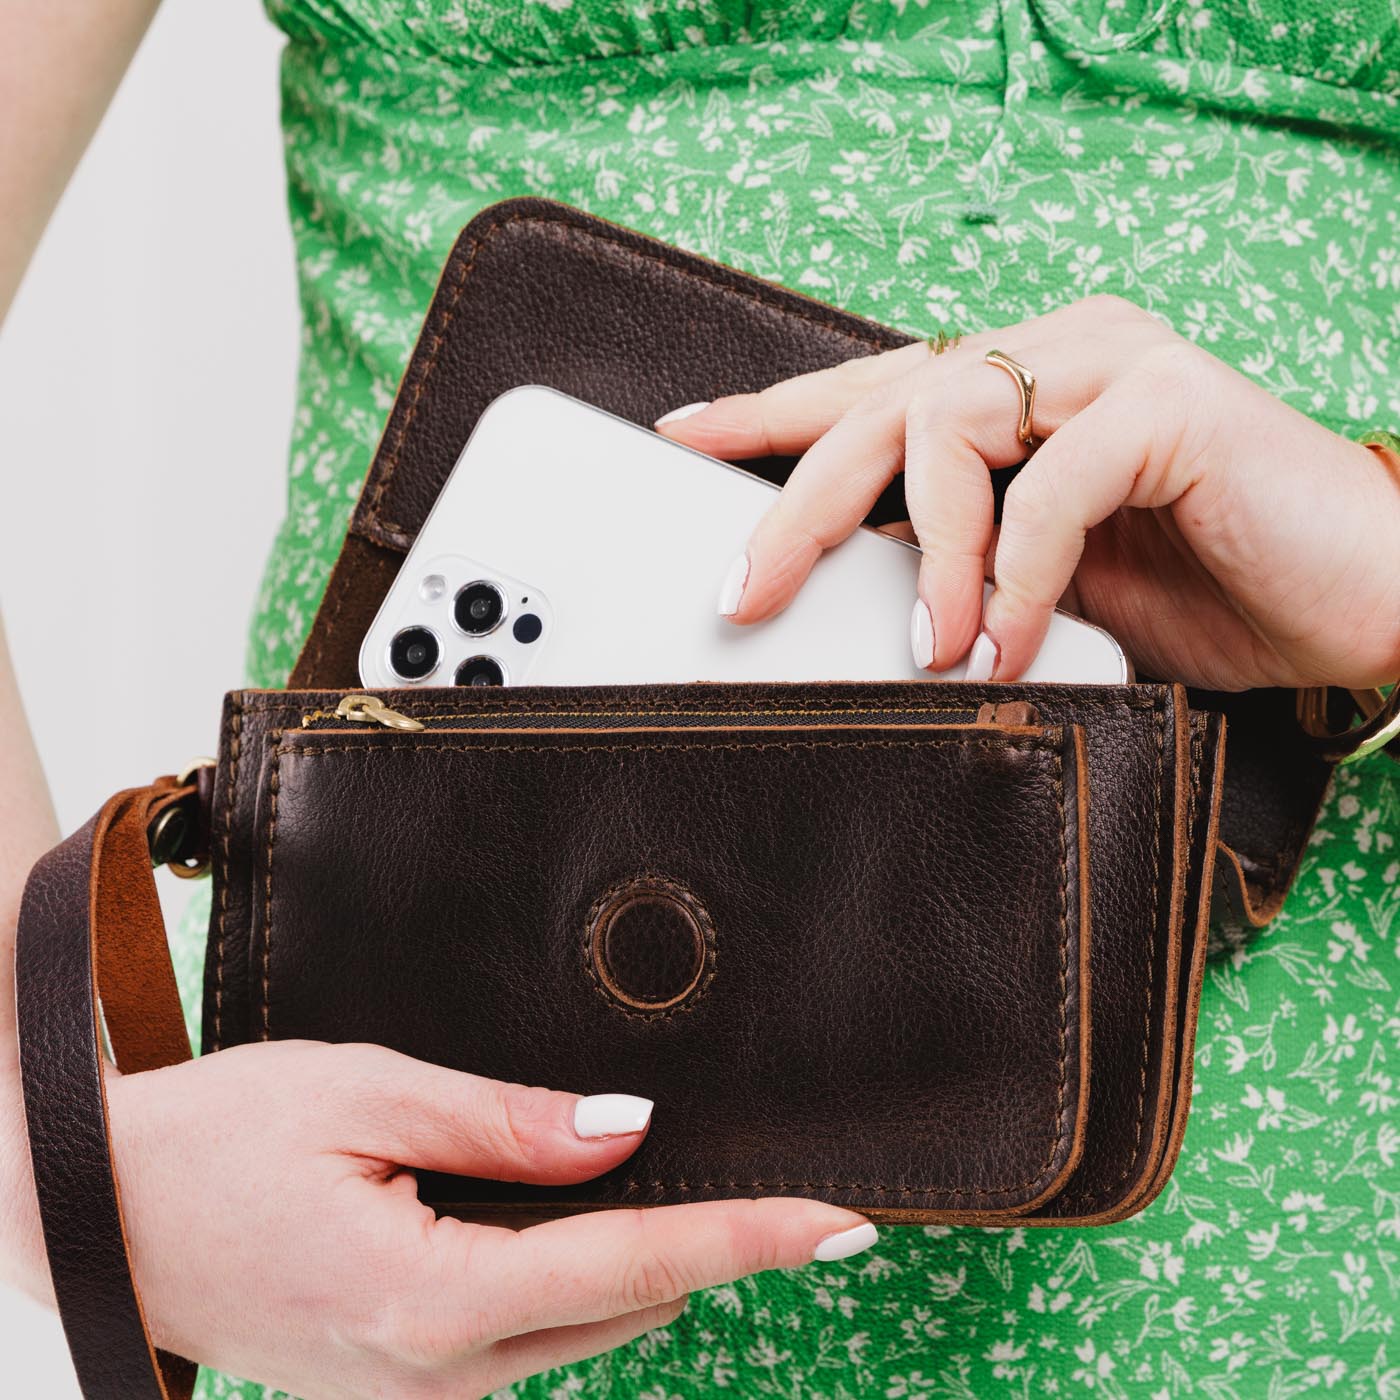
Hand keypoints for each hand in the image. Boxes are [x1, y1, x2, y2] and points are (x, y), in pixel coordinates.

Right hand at [9, 1042, 874, 1398]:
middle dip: (712, 1251)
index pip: (634, 1267)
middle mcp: (435, 1378)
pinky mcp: (399, 1386)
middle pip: (626, 1311)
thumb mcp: (369, 1094)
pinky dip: (582, 1281)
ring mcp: (416, 1397)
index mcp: (432, 1301)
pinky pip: (528, 1336)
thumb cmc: (216, 1139)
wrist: (96, 1212)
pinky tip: (588, 1219)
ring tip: (702, 1195)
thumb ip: (508, 1125)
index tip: (843, 1225)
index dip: (749, 1240)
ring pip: (584, 1332)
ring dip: (648, 1266)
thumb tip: (630, 1135)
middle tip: (789, 1188)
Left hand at [657, 295, 1399, 690]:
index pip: (875, 392)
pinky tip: (1004, 641)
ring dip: (925, 550)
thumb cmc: (1210, 590)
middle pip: (884, 405)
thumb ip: (959, 567)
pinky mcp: (1176, 401)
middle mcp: (1061, 354)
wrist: (1358, 602)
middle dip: (799, 503)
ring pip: (950, 420)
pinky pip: (1052, 481)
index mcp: (1024, 387)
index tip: (687, 439)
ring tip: (927, 645)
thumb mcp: (1043, 588)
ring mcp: (1118, 363)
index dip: (775, 416)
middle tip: (745, 592)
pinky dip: (1014, 572)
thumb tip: (847, 596)